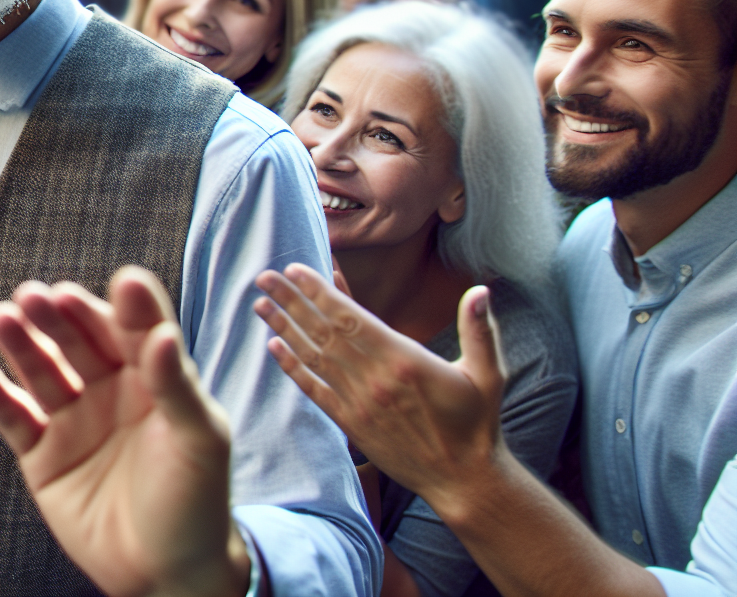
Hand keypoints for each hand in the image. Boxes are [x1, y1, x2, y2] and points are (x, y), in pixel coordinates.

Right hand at [0, 268, 250, 596]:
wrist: (166, 573)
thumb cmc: (197, 501)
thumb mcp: (200, 440)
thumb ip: (177, 387)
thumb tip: (164, 334)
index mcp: (154, 376)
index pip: (138, 329)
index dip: (128, 306)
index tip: (120, 282)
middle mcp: (109, 388)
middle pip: (78, 340)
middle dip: (58, 316)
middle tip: (36, 295)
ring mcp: (73, 418)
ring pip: (41, 370)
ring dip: (20, 343)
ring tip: (1, 318)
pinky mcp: (41, 454)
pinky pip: (14, 418)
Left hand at [252, 264, 506, 512]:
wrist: (463, 479)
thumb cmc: (476, 422)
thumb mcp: (487, 373)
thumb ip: (480, 329)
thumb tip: (481, 290)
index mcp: (403, 359)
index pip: (351, 316)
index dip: (320, 291)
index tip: (296, 269)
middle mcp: (374, 379)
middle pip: (323, 331)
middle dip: (291, 301)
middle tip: (263, 276)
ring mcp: (358, 403)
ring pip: (313, 357)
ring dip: (284, 328)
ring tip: (259, 304)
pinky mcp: (351, 424)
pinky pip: (315, 391)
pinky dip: (293, 369)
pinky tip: (274, 348)